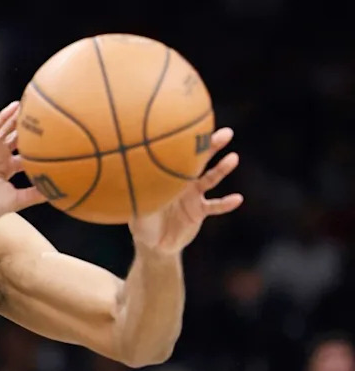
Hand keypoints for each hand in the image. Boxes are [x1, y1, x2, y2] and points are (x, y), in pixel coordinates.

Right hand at [0, 102, 44, 225]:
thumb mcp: (17, 200)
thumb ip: (35, 194)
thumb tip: (57, 193)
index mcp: (7, 169)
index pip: (26, 154)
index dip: (38, 148)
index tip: (55, 142)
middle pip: (17, 138)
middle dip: (29, 130)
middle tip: (46, 120)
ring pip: (7, 129)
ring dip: (18, 118)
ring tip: (32, 106)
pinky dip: (3, 116)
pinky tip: (14, 107)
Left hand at [129, 128, 242, 253]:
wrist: (153, 244)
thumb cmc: (141, 222)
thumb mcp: (137, 209)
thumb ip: (139, 197)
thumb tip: (132, 182)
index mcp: (166, 177)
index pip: (177, 155)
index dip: (187, 143)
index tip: (196, 127)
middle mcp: (181, 183)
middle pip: (199, 161)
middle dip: (211, 146)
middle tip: (226, 133)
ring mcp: (192, 196)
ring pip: (210, 179)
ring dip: (222, 169)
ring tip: (233, 158)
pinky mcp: (200, 211)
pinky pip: (215, 206)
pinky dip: (225, 203)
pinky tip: (237, 199)